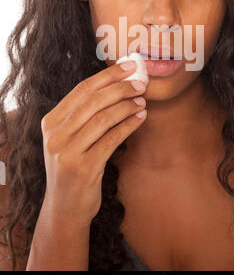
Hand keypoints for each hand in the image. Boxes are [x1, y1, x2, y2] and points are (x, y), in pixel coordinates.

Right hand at [40, 60, 146, 228]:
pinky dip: (129, 125)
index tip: (129, 66)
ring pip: (103, 119)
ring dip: (126, 106)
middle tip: (141, 83)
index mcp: (50, 122)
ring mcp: (66, 152)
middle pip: (93, 101)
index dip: (107, 76)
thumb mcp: (68, 139)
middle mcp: (55, 135)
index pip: (81, 90)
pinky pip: (111, 139)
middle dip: (120, 88)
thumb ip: (82, 115)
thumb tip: (115, 86)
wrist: (64, 208)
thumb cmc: (73, 167)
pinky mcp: (82, 168)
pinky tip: (140, 117)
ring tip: (142, 100)